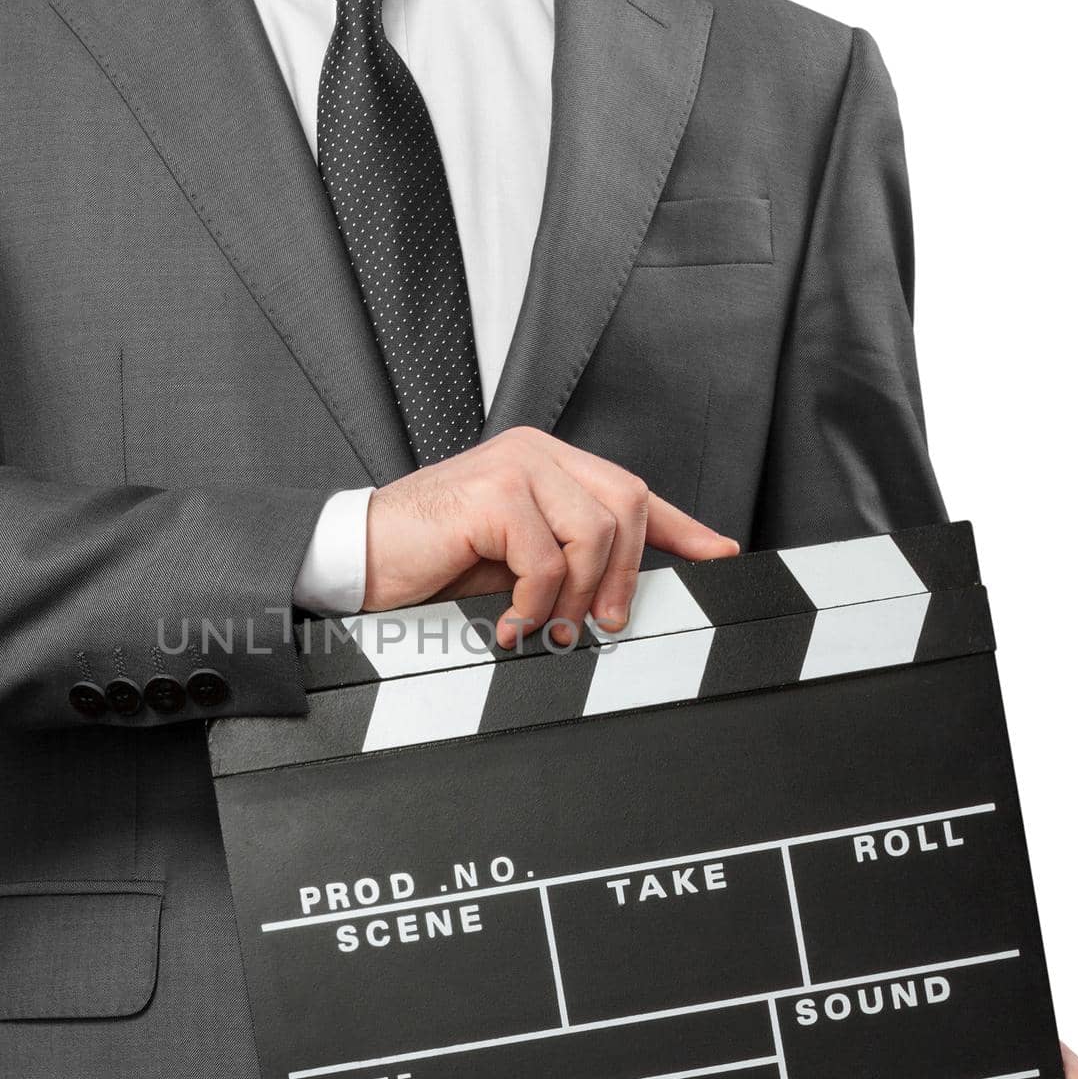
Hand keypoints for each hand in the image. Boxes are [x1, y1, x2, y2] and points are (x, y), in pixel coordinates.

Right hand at [363, 427, 736, 646]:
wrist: (358, 558)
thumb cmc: (429, 562)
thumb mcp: (514, 562)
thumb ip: (566, 562)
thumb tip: (620, 596)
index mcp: (545, 462)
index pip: (628, 490)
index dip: (680, 527)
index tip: (719, 555)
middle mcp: (535, 452)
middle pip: (626, 505)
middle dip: (623, 575)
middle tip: (600, 623)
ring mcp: (515, 466)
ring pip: (594, 534)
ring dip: (575, 596)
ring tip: (543, 626)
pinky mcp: (494, 493)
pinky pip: (547, 559)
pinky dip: (534, 603)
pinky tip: (510, 624)